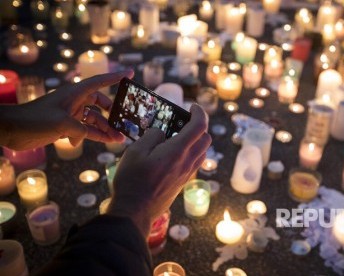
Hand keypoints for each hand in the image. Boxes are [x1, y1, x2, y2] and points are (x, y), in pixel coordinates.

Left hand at [0, 70, 133, 149]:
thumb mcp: (62, 124)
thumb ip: (80, 130)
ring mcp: (71, 114)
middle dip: (113, 114)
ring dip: (106, 129)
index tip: (131, 73)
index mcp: (75, 93)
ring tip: (119, 139)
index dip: (116, 77)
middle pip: (100, 104)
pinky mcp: (66, 126)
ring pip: (95, 120)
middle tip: (126, 122)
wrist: (12, 129)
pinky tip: (103, 142)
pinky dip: (94, 136)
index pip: (100, 82)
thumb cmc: (35, 119)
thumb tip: (85, 137)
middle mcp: (75, 101)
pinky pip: (86, 130)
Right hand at [107, 104, 210, 235]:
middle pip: (206, 138)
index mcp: (178, 150)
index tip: (192, 106)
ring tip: (179, 136)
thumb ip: (152, 136)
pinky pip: (195, 163)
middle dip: (199, 125)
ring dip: (197, 140)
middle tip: (185, 121)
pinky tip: (175, 153)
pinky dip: (192, 152)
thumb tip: (162, 132)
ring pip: (203, 152)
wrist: (135, 210)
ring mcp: (187, 174)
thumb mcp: (135, 151)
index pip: (199, 126)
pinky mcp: (183, 182)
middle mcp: (187, 162)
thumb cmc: (132, 180)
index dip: (199, 112)